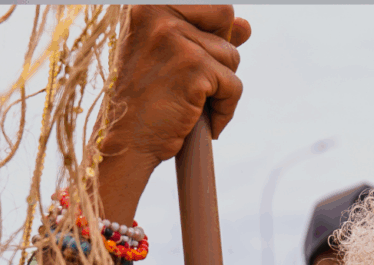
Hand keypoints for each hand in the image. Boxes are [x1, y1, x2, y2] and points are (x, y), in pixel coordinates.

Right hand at [104, 5, 250, 168]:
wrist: (127, 143)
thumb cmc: (145, 104)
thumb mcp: (172, 60)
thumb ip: (206, 36)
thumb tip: (246, 26)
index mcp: (147, 5)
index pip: (210, 3)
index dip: (214, 31)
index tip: (198, 60)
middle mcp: (157, 11)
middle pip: (224, 15)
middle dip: (221, 53)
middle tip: (198, 83)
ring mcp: (174, 38)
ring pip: (231, 56)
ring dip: (221, 88)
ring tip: (194, 106)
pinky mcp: (192, 67)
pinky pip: (233, 86)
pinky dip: (225, 111)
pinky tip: (205, 124)